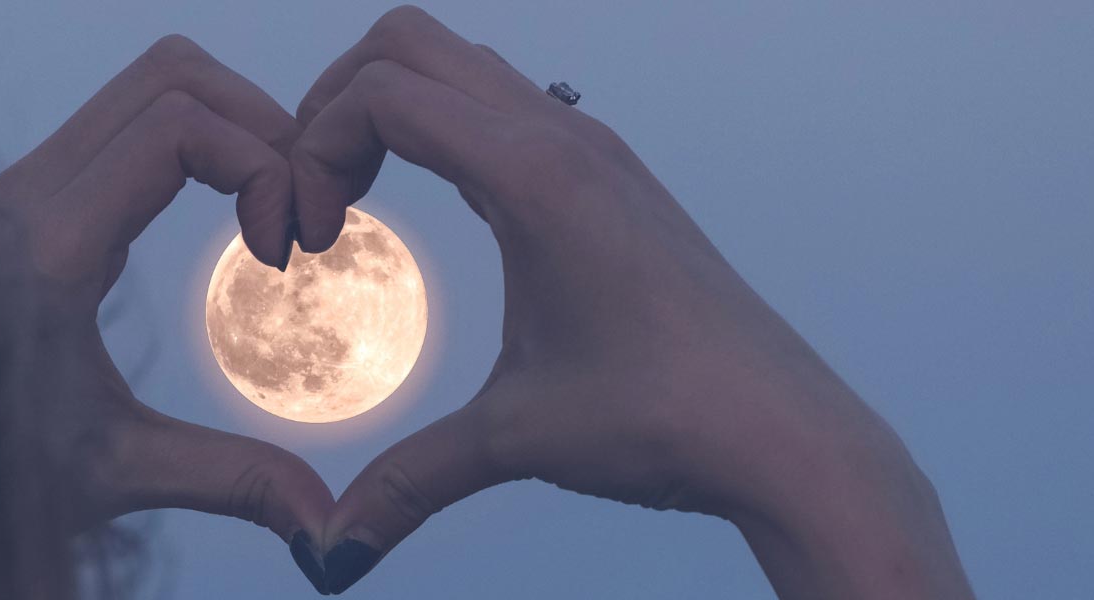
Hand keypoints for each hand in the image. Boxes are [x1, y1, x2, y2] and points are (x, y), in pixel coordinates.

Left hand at [0, 35, 330, 589]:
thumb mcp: (115, 472)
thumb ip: (228, 479)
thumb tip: (325, 525)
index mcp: (48, 247)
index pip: (179, 127)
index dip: (263, 165)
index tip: (288, 248)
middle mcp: (26, 195)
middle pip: (170, 77)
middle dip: (259, 124)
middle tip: (299, 207)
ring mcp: (21, 187)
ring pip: (145, 87)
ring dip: (226, 123)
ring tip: (270, 204)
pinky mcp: (27, 198)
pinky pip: (124, 123)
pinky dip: (192, 140)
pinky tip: (223, 212)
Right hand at [285, 7, 972, 596]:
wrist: (787, 434)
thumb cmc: (671, 417)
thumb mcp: (516, 437)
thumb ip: (408, 481)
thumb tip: (331, 550)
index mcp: (535, 175)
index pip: (382, 94)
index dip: (312, 149)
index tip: (306, 237)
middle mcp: (566, 138)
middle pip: (409, 44)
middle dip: (334, 104)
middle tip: (312, 195)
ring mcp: (594, 148)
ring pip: (458, 64)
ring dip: (390, 108)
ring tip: (357, 195)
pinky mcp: (610, 175)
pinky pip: (502, 104)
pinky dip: (442, 126)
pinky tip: (439, 208)